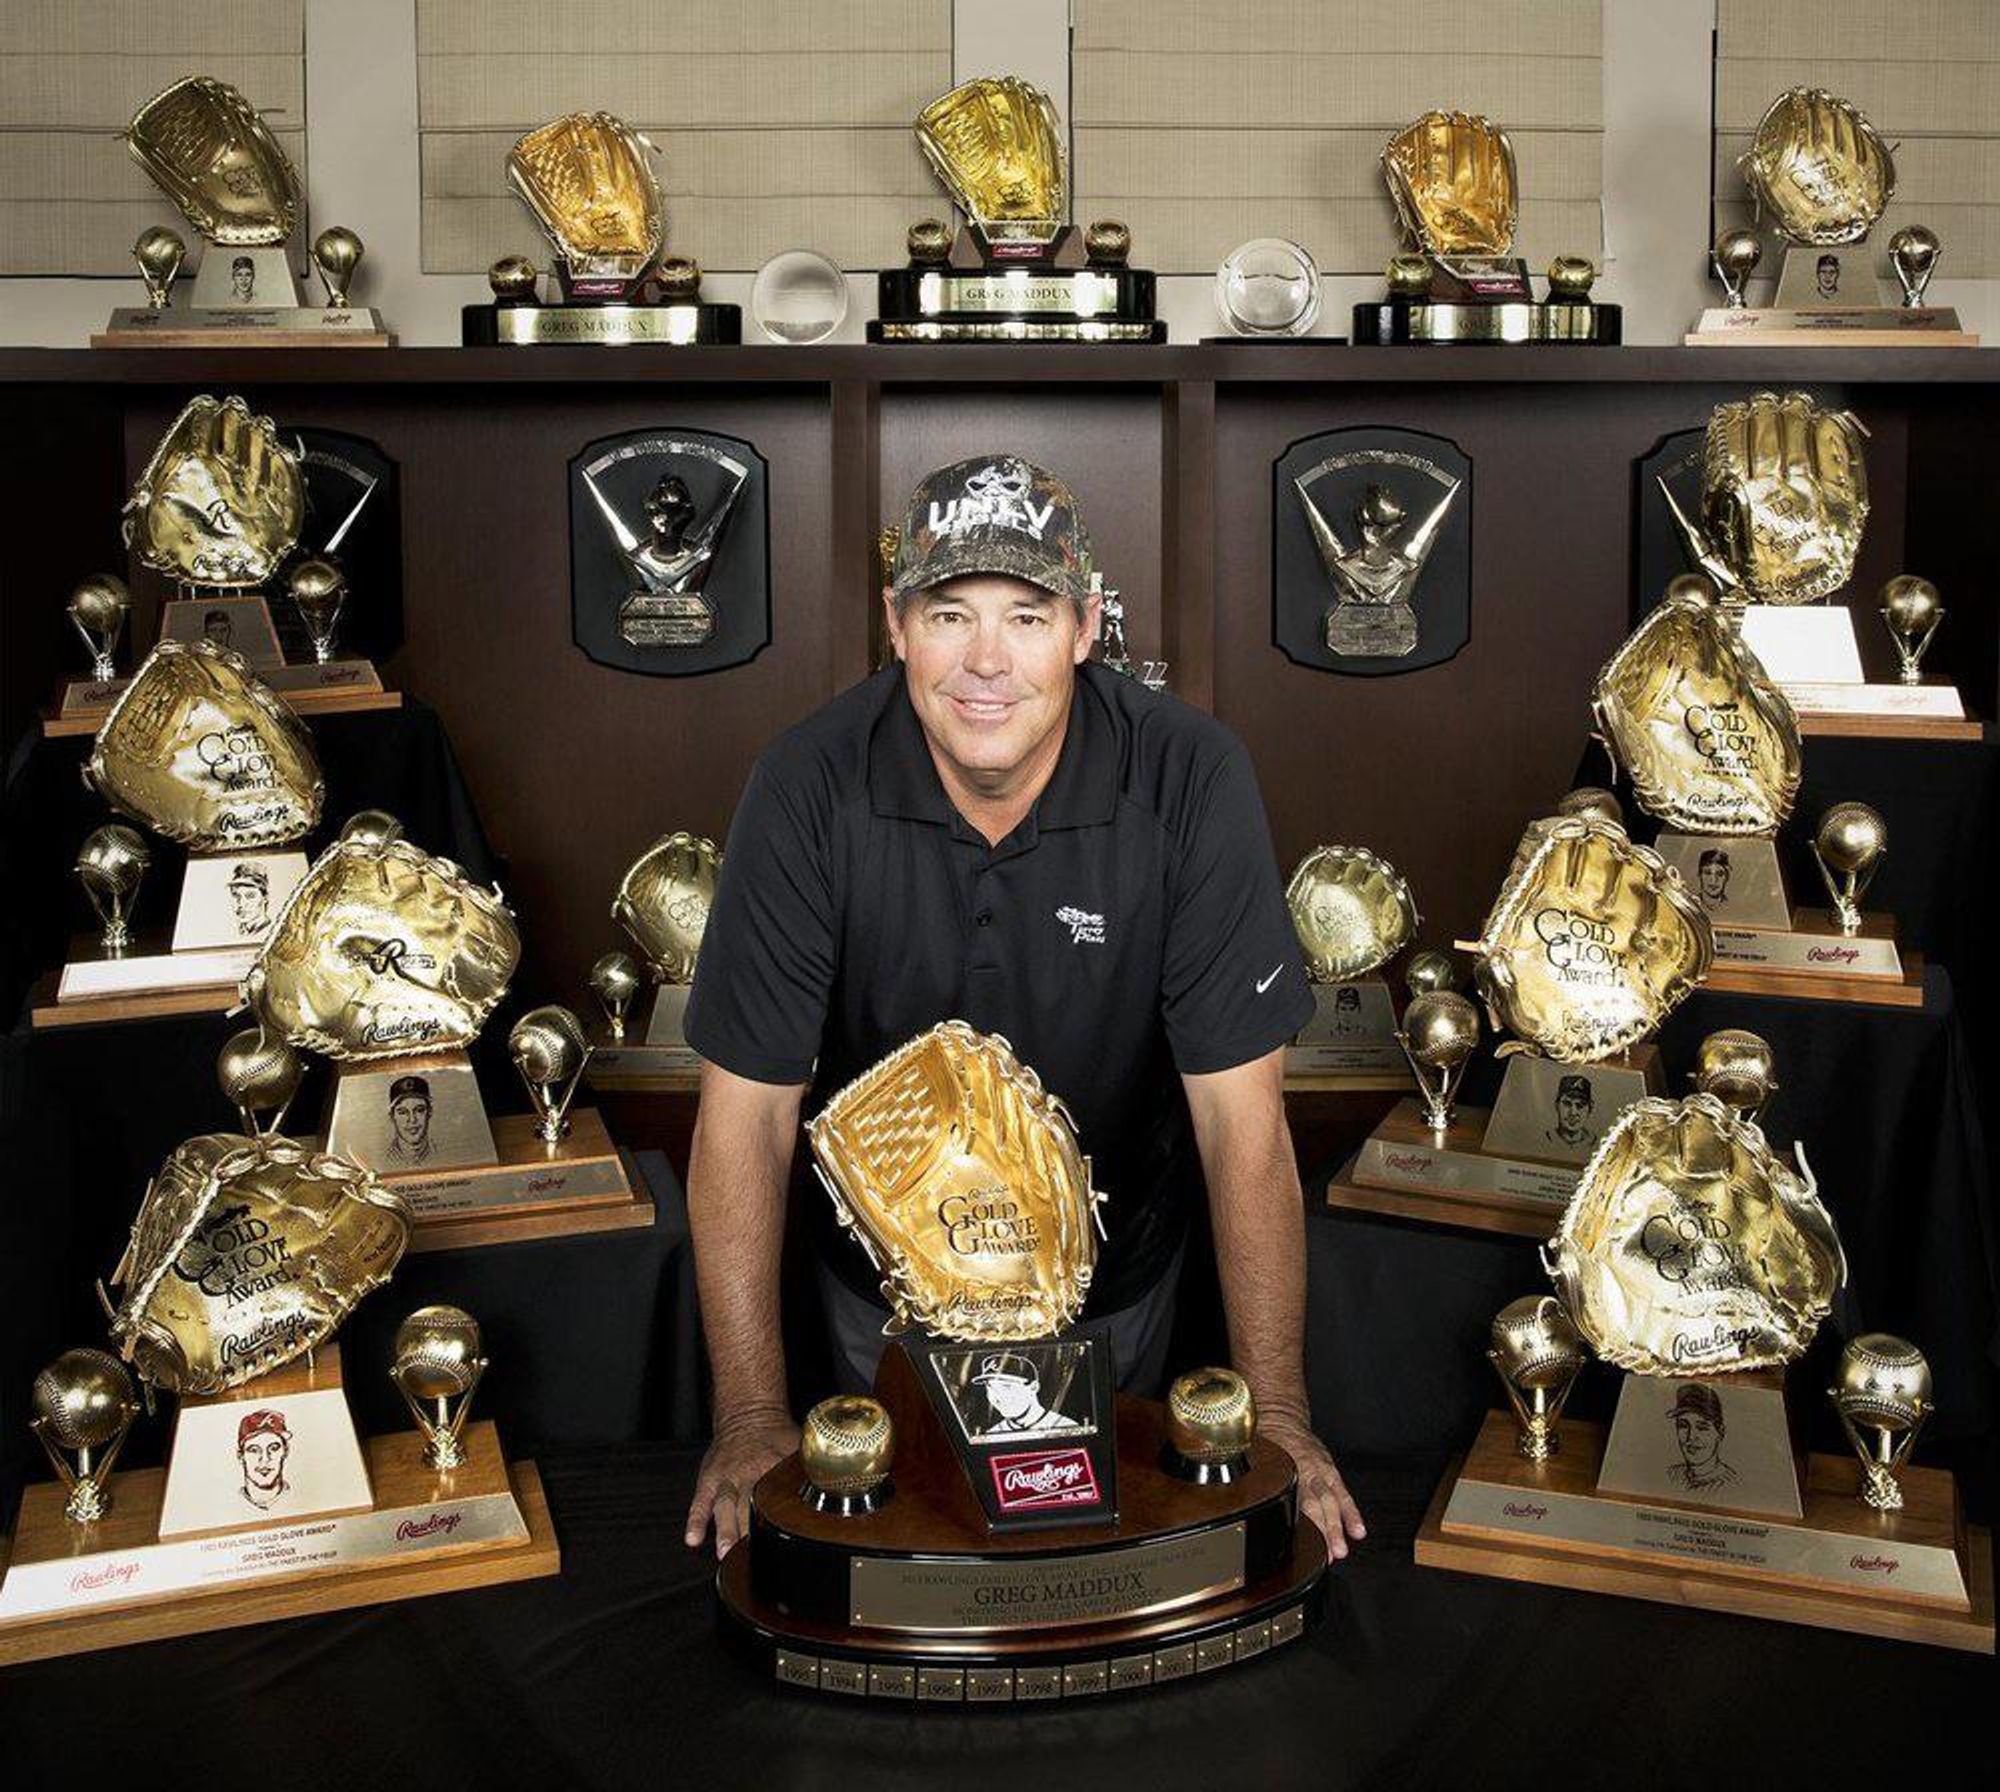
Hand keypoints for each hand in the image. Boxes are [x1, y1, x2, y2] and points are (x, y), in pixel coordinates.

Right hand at [684, 1414, 798, 1557]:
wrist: (747, 1414)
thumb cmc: (775, 1435)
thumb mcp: (798, 1447)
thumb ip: (810, 1471)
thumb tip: (833, 1489)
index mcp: (772, 1467)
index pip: (776, 1500)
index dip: (778, 1522)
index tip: (781, 1543)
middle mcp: (747, 1475)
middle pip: (748, 1507)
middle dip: (749, 1533)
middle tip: (751, 1558)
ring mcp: (726, 1479)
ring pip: (724, 1506)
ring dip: (725, 1529)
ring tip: (725, 1552)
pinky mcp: (709, 1480)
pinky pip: (700, 1502)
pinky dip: (696, 1520)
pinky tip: (693, 1538)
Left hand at [1260, 1414, 1365, 1562]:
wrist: (1282, 1416)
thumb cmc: (1266, 1438)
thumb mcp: (1252, 1455)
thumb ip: (1249, 1476)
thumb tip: (1235, 1496)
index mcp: (1284, 1466)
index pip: (1290, 1496)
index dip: (1294, 1520)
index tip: (1297, 1543)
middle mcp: (1306, 1469)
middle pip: (1316, 1503)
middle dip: (1323, 1529)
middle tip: (1327, 1554)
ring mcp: (1321, 1470)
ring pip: (1331, 1501)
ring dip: (1337, 1527)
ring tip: (1341, 1551)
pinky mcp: (1330, 1471)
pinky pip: (1343, 1494)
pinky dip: (1351, 1513)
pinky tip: (1358, 1531)